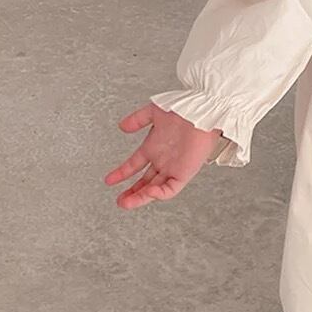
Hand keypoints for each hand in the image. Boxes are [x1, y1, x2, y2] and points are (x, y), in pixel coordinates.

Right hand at [104, 102, 222, 209]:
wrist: (202, 110)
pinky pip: (171, 189)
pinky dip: (160, 193)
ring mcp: (174, 167)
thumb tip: (122, 126)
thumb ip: (138, 119)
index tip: (109, 180)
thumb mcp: (155, 111)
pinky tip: (149, 192)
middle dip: (131, 192)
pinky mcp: (185, 172)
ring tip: (125, 203)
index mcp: (155, 147)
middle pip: (145, 181)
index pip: (135, 165)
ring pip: (155, 188)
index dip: (122, 173)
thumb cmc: (184, 108)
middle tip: (119, 200)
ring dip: (140, 197)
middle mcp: (163, 159)